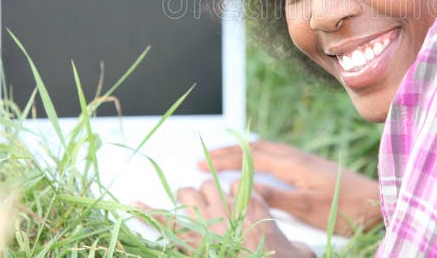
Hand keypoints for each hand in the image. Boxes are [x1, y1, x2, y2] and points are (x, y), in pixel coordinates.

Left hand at [137, 180, 313, 257]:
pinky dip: (148, 212)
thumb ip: (296, 242)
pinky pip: (165, 220)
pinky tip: (134, 204)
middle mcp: (228, 210)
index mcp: (252, 208)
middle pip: (208, 186)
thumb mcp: (298, 250)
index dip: (230, 198)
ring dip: (185, 201)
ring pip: (187, 193)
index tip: (229, 206)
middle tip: (206, 214)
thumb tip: (301, 246)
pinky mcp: (190, 242)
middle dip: (204, 196)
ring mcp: (207, 223)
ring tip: (186, 212)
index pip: (234, 186)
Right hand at [201, 141, 381, 235]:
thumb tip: (245, 187)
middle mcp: (299, 158)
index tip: (202, 162)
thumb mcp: (309, 209)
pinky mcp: (313, 167)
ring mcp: (307, 160)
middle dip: (229, 151)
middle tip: (205, 156)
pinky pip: (278, 154)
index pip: (252, 157)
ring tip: (225, 155)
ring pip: (268, 149)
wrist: (377, 202)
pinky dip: (260, 155)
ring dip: (244, 150)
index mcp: (294, 165)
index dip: (225, 159)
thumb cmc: (346, 208)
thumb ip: (277, 197)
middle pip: (257, 148)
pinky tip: (259, 164)